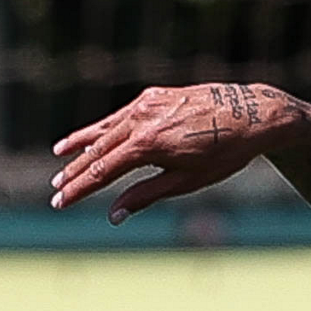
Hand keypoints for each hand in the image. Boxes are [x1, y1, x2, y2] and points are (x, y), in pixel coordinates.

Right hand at [50, 83, 287, 223]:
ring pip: (107, 128)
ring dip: (84, 144)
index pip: (101, 170)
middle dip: (75, 170)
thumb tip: (113, 215)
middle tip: (56, 189)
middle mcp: (144, 118)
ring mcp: (150, 103)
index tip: (60, 203)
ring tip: (59, 156)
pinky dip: (105, 125)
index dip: (79, 188)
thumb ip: (146, 195)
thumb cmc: (226, 152)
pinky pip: (124, 114)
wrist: (255, 114)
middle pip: (99, 149)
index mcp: (149, 143)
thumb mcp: (188, 180)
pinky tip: (93, 134)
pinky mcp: (158, 95)